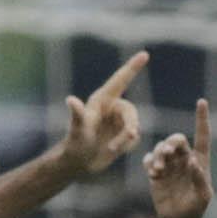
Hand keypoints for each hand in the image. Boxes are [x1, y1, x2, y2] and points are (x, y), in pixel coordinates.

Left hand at [57, 52, 149, 172]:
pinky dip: (127, 146)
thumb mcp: (77, 131)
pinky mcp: (122, 135)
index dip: (133, 67)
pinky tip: (113, 150)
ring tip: (111, 149)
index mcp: (102, 100)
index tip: (145, 54)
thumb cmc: (74, 145)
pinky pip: (134, 138)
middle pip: (131, 111)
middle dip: (130, 125)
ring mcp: (117, 122)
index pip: (120, 80)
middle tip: (128, 137)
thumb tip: (71, 100)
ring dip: (126, 139)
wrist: (78, 164)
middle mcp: (111, 108)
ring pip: (134, 126)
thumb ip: (77, 116)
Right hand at [142, 100, 213, 217]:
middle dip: (170, 143)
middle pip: (176, 140)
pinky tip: (154, 174)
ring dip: (159, 156)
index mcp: (200, 160)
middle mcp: (184, 158)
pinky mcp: (156, 172)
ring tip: (158, 171)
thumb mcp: (203, 195)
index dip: (202, 118)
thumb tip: (193, 161)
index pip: (202, 135)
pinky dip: (150, 163)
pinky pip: (149, 159)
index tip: (201, 102)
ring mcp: (169, 164)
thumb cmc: (196, 208)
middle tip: (167, 153)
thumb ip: (200, 178)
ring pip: (160, 148)